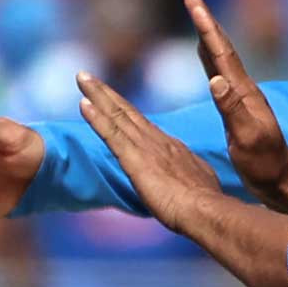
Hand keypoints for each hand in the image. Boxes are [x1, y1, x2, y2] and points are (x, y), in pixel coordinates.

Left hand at [75, 72, 221, 231]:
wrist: (206, 210)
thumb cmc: (204, 205)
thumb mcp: (198, 182)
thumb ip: (187, 175)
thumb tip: (188, 180)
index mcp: (169, 147)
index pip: (141, 123)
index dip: (123, 108)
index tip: (109, 98)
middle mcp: (156, 140)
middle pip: (126, 111)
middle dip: (105, 92)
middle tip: (85, 76)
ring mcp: (145, 148)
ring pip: (117, 115)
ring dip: (97, 95)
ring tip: (81, 77)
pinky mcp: (135, 159)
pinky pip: (112, 134)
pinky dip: (96, 119)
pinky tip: (83, 104)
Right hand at [187, 0, 287, 214]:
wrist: (282, 181)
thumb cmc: (265, 165)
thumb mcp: (247, 138)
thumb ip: (232, 109)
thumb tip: (215, 79)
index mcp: (244, 93)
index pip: (222, 52)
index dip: (206, 25)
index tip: (193, 0)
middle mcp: (245, 89)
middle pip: (222, 47)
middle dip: (206, 20)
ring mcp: (243, 97)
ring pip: (221, 58)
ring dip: (208, 35)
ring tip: (197, 15)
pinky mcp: (239, 106)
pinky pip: (221, 73)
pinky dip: (210, 57)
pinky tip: (205, 55)